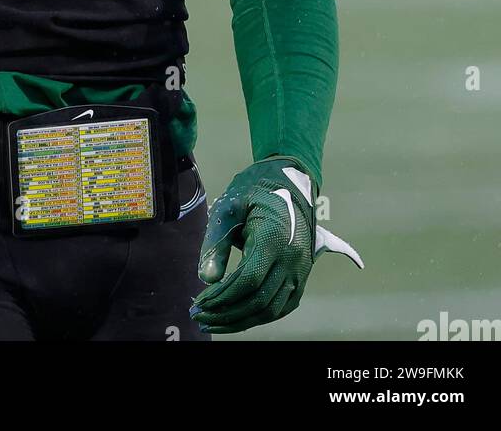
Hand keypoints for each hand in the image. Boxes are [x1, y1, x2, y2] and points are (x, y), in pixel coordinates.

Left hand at [191, 157, 362, 333]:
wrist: (288, 181)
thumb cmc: (255, 190)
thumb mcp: (229, 206)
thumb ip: (217, 242)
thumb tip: (206, 279)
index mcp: (275, 238)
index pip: (249, 280)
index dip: (222, 296)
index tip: (200, 302)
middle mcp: (293, 259)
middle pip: (260, 301)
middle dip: (227, 313)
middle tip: (199, 316)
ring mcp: (301, 270)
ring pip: (271, 310)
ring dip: (241, 320)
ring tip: (213, 320)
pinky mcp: (301, 276)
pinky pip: (282, 306)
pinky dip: (258, 316)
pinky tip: (236, 317)